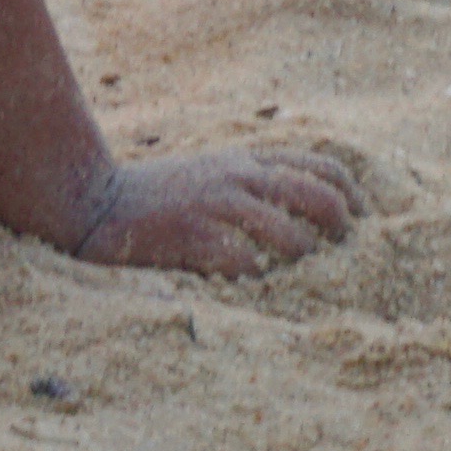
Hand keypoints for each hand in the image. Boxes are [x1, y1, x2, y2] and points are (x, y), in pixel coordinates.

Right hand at [61, 148, 349, 275]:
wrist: (87, 201)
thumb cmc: (154, 197)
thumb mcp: (209, 174)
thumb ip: (251, 182)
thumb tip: (309, 210)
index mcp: (246, 161)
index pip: (325, 169)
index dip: (356, 199)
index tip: (363, 226)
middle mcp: (237, 176)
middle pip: (322, 198)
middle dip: (344, 231)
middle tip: (343, 258)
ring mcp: (215, 204)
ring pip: (293, 236)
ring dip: (304, 263)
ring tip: (300, 282)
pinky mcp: (192, 234)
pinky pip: (248, 264)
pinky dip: (258, 281)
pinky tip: (251, 290)